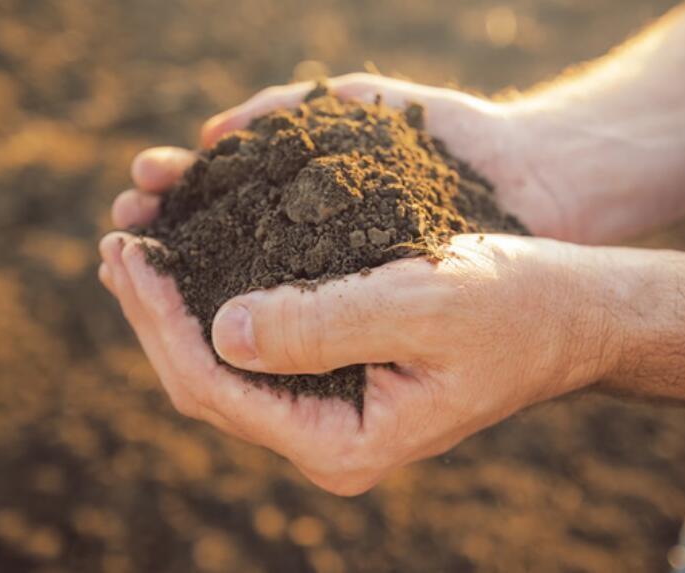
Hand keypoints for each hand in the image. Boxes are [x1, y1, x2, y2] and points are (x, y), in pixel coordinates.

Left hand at [100, 74, 603, 493]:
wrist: (568, 315)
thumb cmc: (513, 306)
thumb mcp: (422, 306)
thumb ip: (323, 325)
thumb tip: (224, 331)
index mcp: (343, 441)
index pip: (218, 386)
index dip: (161, 319)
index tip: (128, 251)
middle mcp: (327, 440)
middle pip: (207, 383)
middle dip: (153, 314)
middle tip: (117, 243)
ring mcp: (330, 413)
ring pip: (224, 367)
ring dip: (176, 308)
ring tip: (135, 251)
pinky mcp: (337, 380)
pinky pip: (256, 348)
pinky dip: (216, 302)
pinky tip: (193, 265)